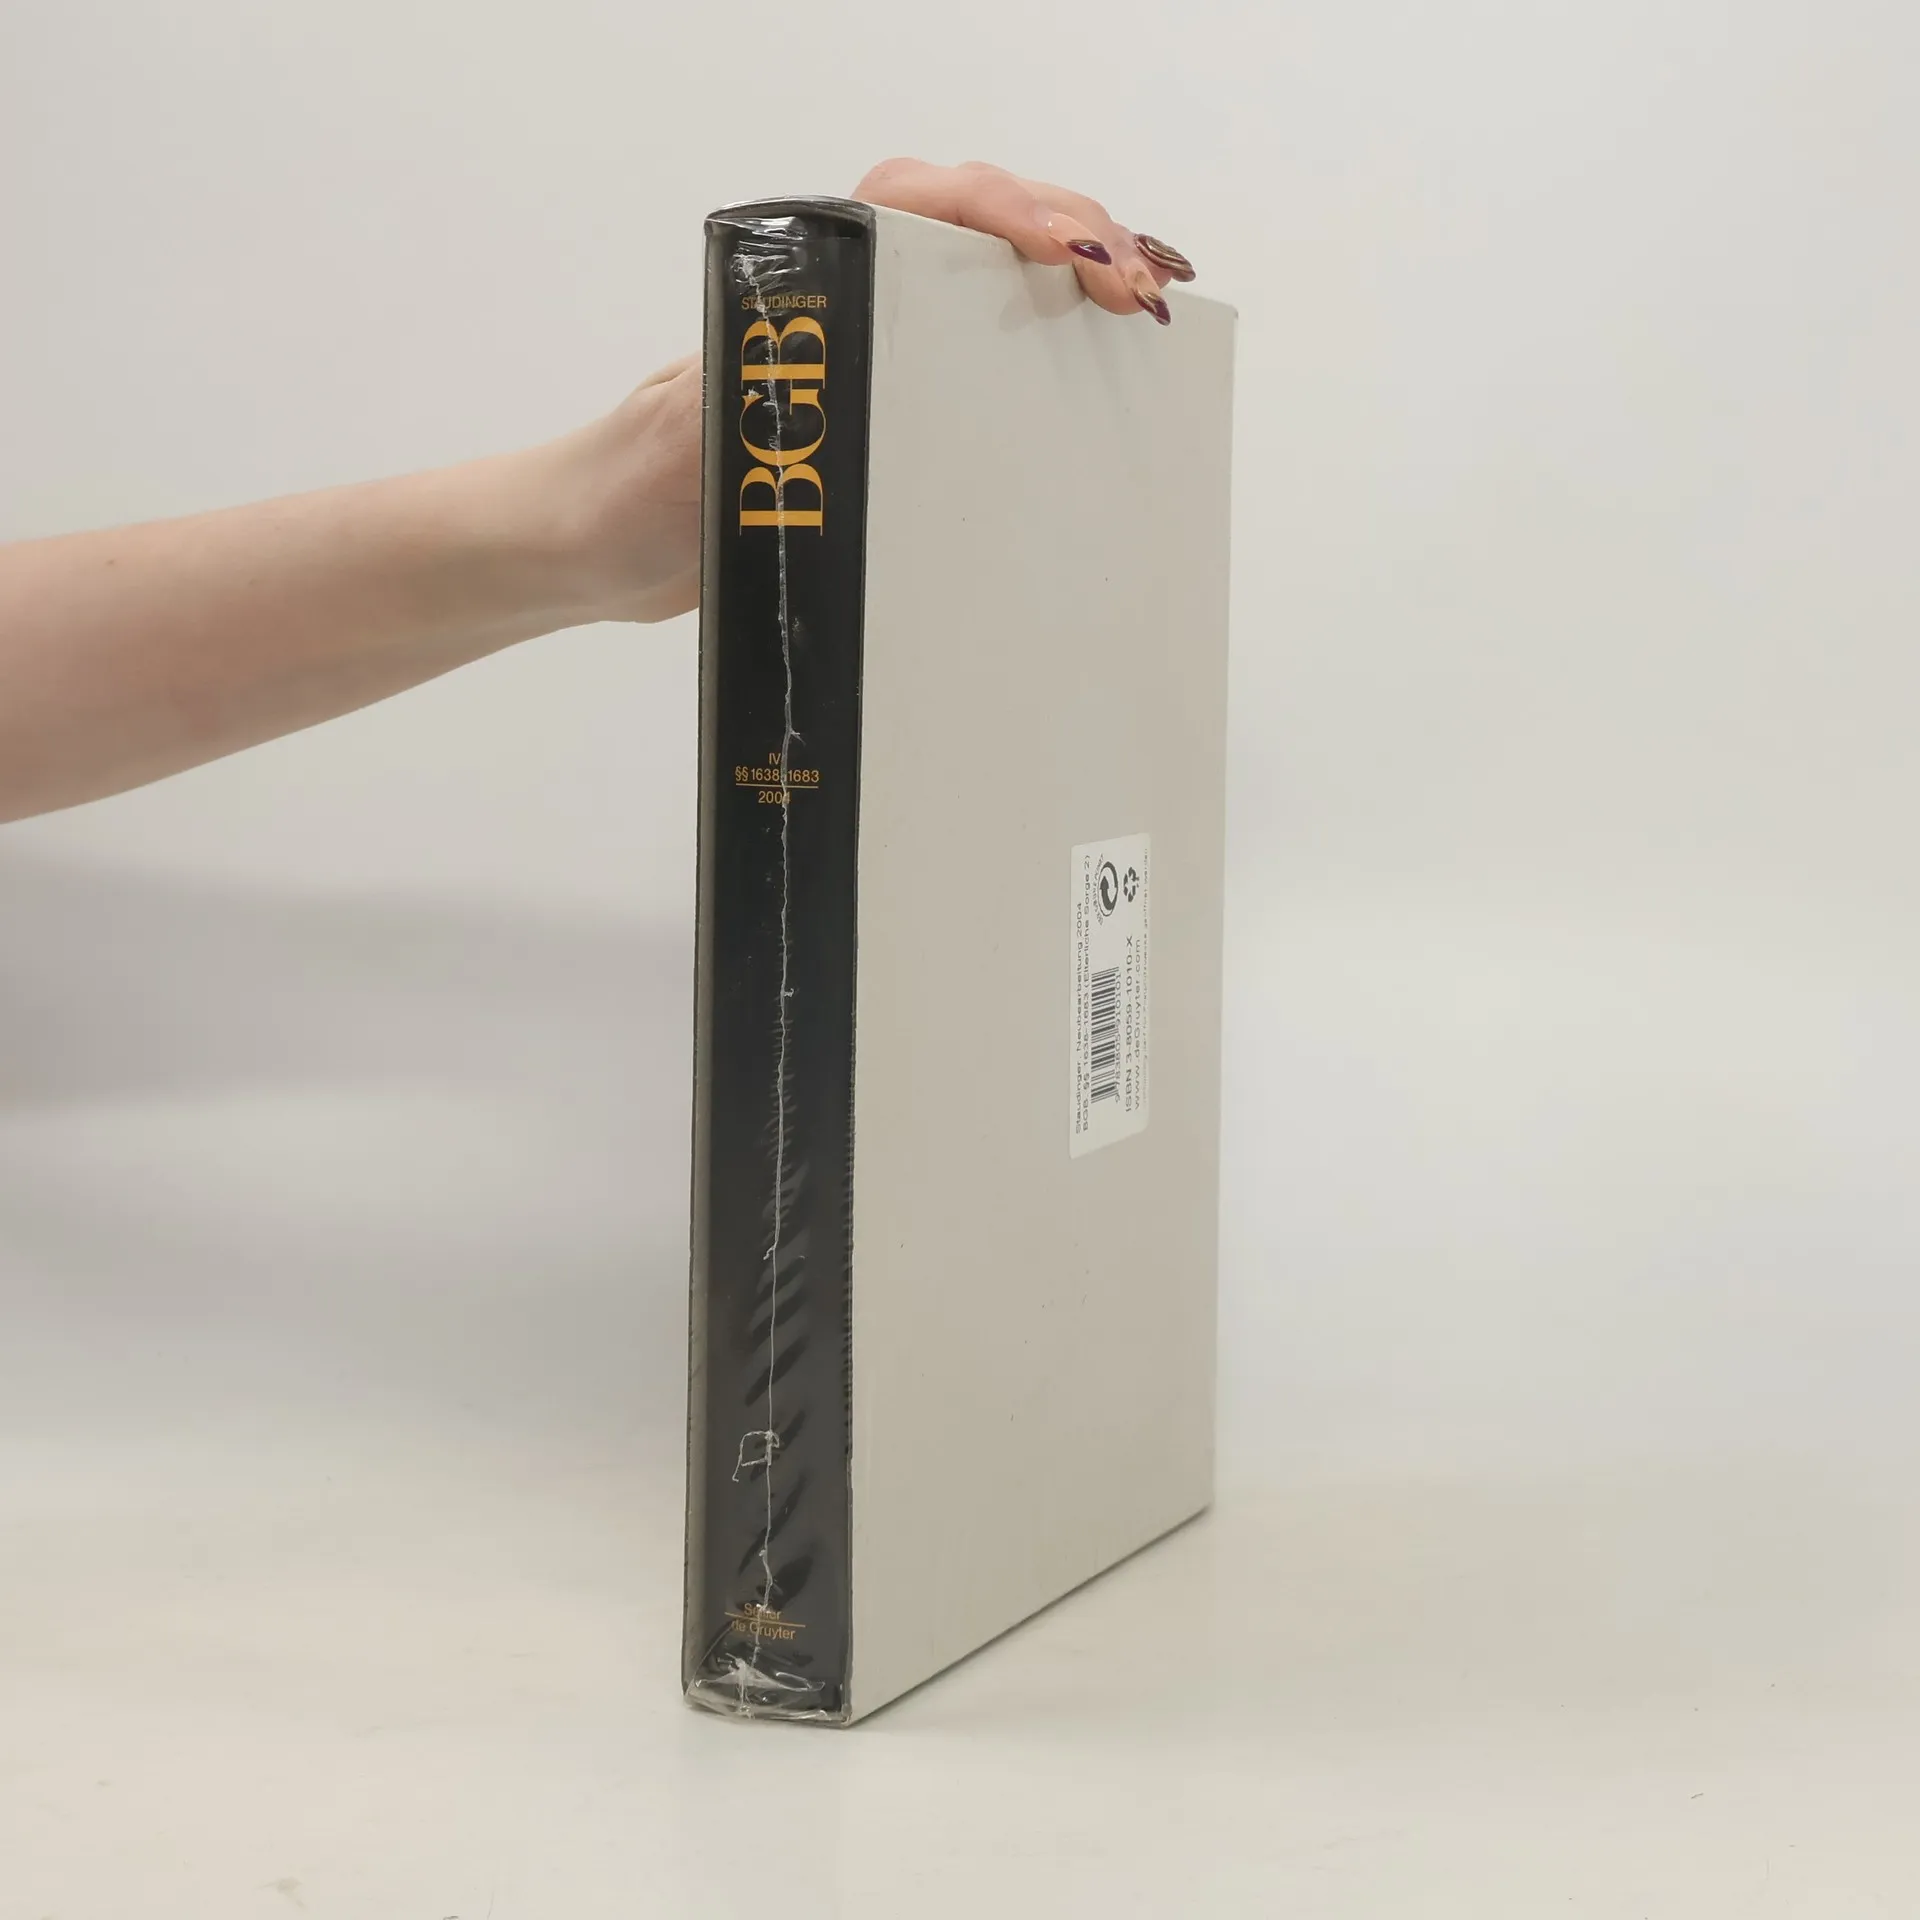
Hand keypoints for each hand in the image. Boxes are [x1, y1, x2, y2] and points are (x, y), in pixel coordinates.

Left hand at [554, 159, 1196, 625]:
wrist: (593, 550)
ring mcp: (866, 351)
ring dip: (1072, 277)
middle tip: (1142, 285)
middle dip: (1069, 234)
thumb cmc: (627, 496)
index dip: (1000, 214)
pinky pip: (976, 353)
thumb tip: (836, 412)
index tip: (1069, 251)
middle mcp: (839, 301)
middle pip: (973, 226)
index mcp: (795, 286)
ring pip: (985, 279)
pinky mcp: (880, 409)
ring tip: (1147, 305)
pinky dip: (1046, 344)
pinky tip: (1100, 364)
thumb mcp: (692, 452)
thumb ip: (754, 419)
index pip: (912, 208)